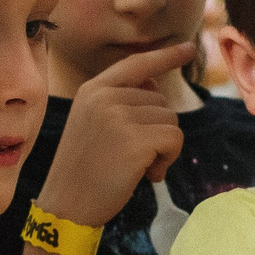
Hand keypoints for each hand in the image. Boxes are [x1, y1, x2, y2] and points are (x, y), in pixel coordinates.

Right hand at [34, 42, 194, 227]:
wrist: (66, 206)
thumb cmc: (83, 171)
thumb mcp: (91, 124)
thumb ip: (119, 102)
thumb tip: (155, 85)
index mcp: (92, 90)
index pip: (136, 64)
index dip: (165, 56)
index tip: (188, 49)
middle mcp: (105, 97)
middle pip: (161, 101)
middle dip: (156, 131)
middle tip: (130, 157)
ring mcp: (119, 117)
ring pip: (170, 120)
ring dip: (163, 148)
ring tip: (135, 167)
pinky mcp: (135, 140)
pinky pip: (174, 139)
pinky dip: (168, 159)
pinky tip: (146, 175)